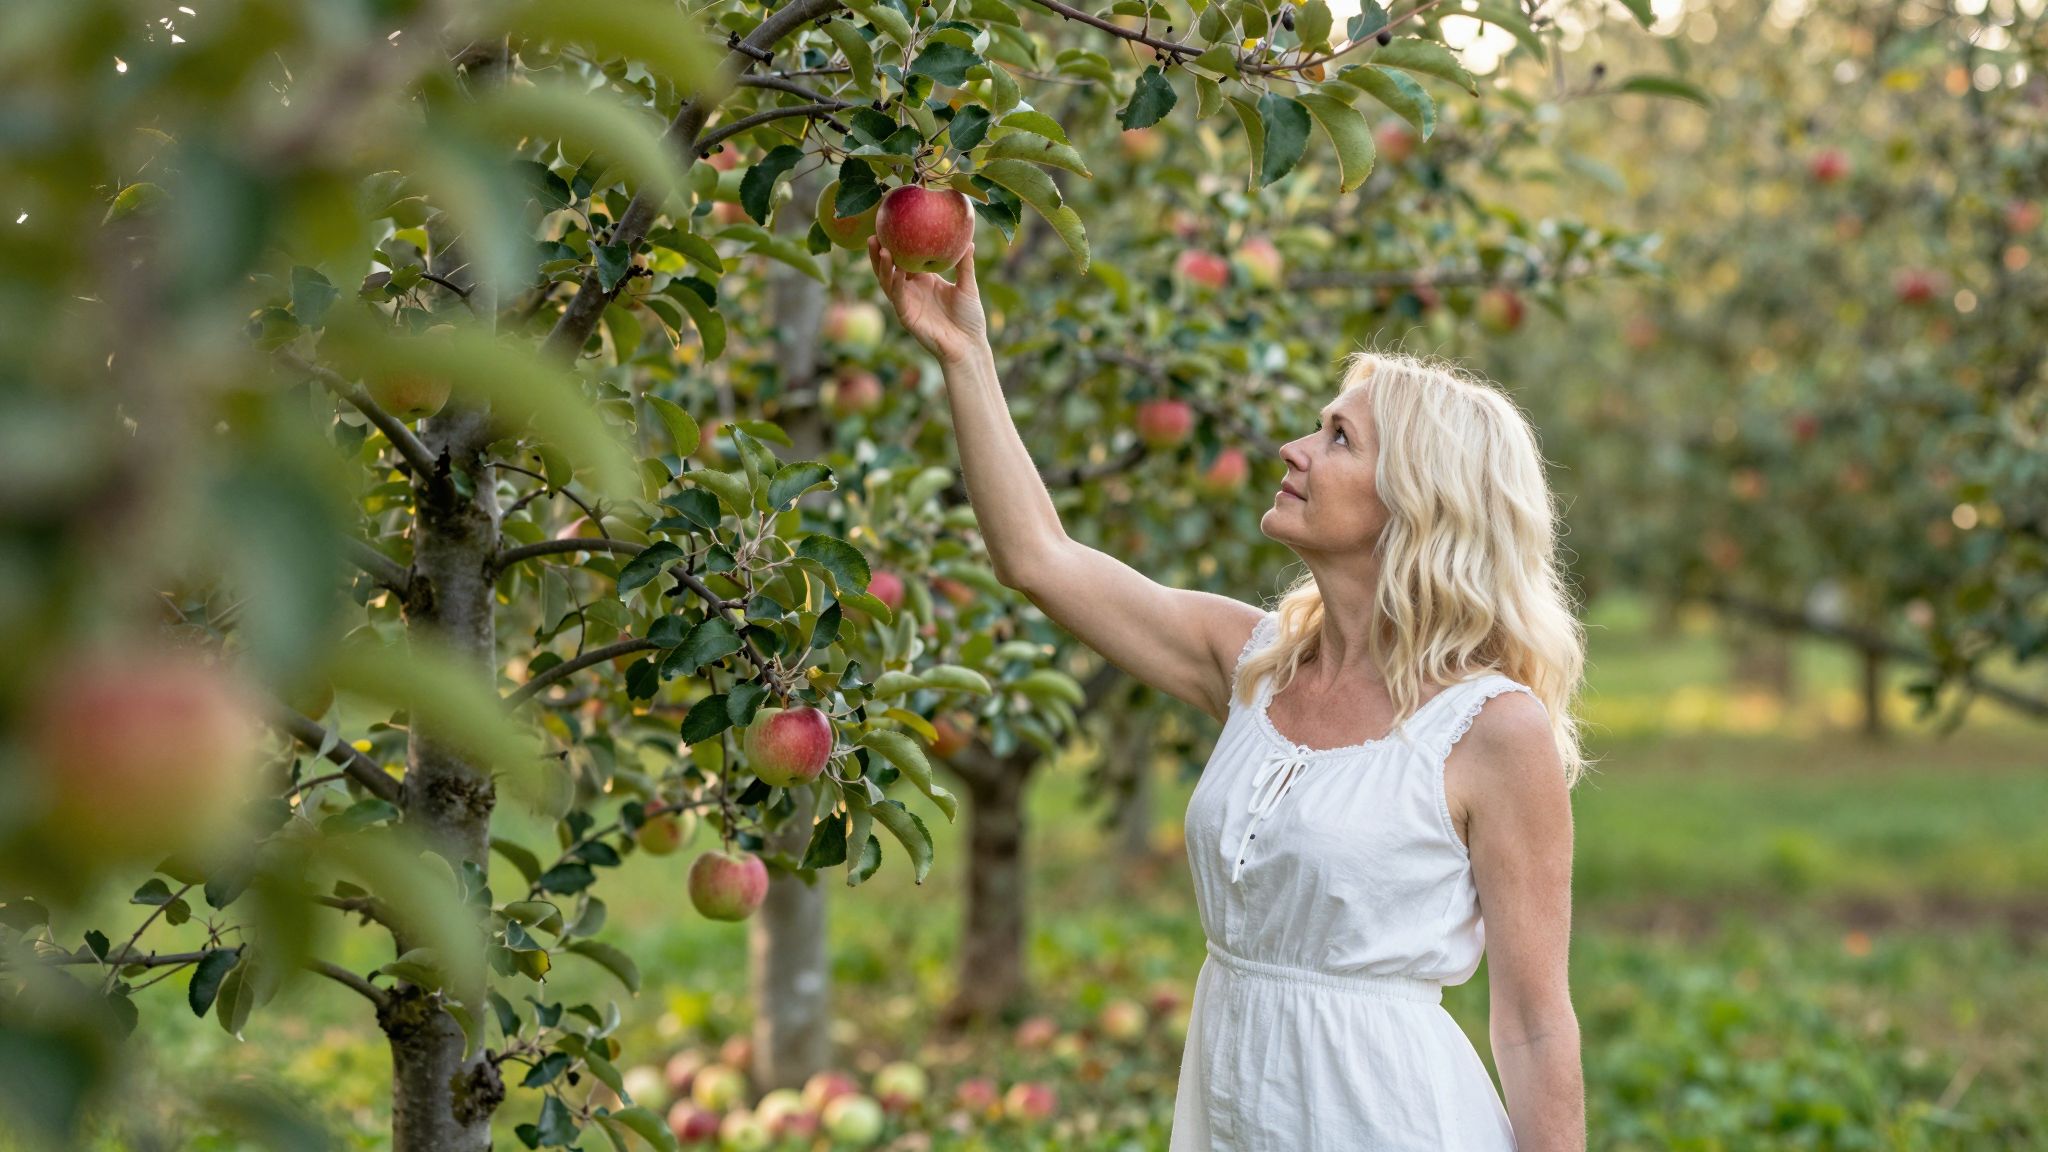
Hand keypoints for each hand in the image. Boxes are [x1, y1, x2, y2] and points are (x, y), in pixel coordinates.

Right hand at [867, 236, 988, 364]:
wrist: (969, 345)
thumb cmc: (969, 318)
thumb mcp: (968, 286)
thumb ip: (965, 264)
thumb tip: (969, 241)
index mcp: (924, 281)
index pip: (905, 259)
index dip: (895, 244)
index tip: (890, 226)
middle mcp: (912, 290)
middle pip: (889, 268)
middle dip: (879, 253)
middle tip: (874, 233)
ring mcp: (907, 303)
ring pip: (888, 282)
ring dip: (882, 266)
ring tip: (880, 248)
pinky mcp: (907, 317)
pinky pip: (898, 297)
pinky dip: (896, 283)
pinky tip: (896, 271)